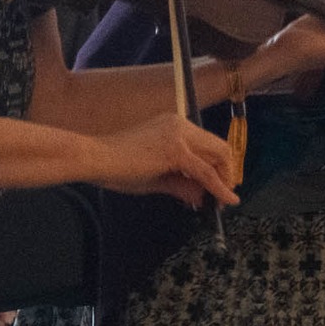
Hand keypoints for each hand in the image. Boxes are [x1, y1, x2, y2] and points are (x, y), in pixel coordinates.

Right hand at [94, 111, 240, 210]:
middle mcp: (179, 124)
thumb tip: (202, 196)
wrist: (96, 159)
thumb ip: (182, 184)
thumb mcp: (157, 177)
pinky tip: (225, 199)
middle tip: (227, 195)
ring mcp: (178, 135)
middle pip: (219, 147)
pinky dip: (219, 187)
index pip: (208, 143)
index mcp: (174, 125)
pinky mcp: (175, 150)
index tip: (224, 184)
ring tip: (223, 201)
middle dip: (228, 173)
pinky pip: (205, 172)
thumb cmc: (118, 166)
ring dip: (224, 181)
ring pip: (217, 156)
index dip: (221, 165)